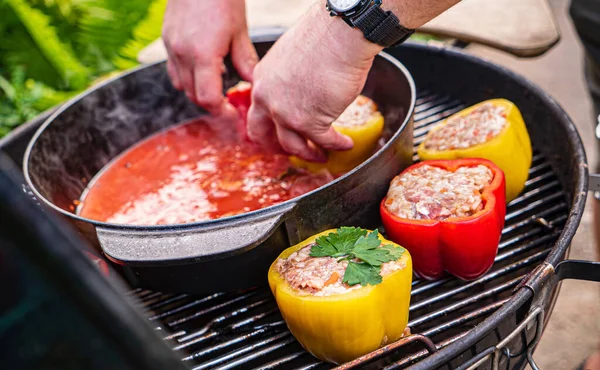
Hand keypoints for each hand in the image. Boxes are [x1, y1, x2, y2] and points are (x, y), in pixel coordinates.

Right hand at [162, 0, 257, 113]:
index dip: (222, 112)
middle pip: (194, 96)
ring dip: (198, 92)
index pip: (208, 98)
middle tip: (230, 107)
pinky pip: (174, 69)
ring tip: (218, 88)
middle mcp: (182, 54)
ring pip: (181, 85)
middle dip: (212, 105)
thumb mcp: (239, 30)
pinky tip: (204, 69)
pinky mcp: (166, 39)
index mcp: (203, 54)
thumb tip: (252, 83)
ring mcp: (171, 47)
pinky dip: (188, 77)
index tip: (234, 116)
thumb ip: (244, 61)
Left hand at [246, 4, 382, 161]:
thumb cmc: (322, 37)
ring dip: (309, 153)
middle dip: (277, 147)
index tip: (277, 131)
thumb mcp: (290, 56)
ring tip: (321, 154)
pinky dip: (337, 145)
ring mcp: (286, 114)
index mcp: (261, 80)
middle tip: (292, 150)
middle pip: (264, 134)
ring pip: (293, 145)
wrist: (339, 35)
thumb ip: (287, 77)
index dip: (267, 124)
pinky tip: (346, 144)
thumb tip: (300, 87)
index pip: (257, 110)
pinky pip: (325, 141)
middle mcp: (267, 99)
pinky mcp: (310, 123)